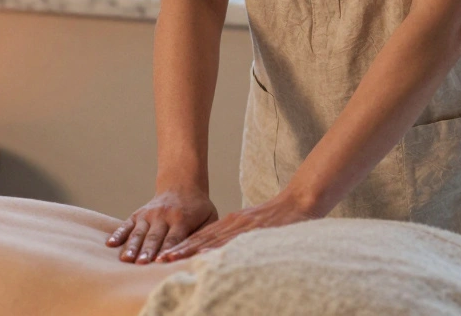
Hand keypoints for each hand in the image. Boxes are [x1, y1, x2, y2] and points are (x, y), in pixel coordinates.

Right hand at [107, 186, 217, 264]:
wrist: (182, 185)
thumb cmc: (198, 209)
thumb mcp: (210, 218)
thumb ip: (206, 235)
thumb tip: (205, 253)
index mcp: (181, 218)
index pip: (173, 238)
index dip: (167, 250)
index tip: (161, 262)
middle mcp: (163, 215)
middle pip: (154, 237)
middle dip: (148, 251)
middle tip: (141, 264)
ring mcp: (148, 214)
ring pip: (139, 232)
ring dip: (132, 246)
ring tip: (126, 260)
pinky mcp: (138, 214)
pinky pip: (126, 225)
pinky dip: (118, 234)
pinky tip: (110, 244)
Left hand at [154, 190, 316, 262]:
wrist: (301, 201)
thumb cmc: (279, 217)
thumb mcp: (253, 225)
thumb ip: (238, 234)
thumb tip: (224, 249)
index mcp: (232, 222)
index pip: (202, 236)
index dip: (183, 245)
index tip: (165, 256)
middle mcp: (234, 223)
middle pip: (201, 239)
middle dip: (179, 250)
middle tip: (159, 260)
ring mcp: (244, 226)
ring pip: (212, 241)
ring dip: (190, 251)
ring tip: (171, 259)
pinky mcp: (255, 230)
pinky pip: (234, 242)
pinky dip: (218, 249)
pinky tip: (205, 256)